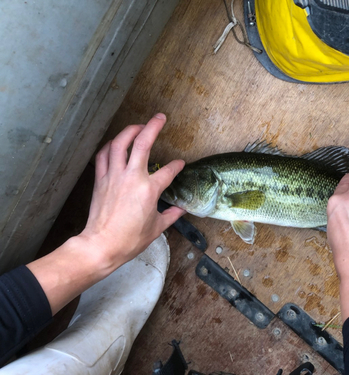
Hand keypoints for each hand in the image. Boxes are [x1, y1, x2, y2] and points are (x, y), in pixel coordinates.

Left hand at [27, 114, 184, 314]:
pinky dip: (109, 146)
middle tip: (160, 118)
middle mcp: (132, 177)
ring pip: (120, 144)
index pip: (168, 171)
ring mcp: (114, 176)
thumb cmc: (130, 239)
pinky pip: (103, 156)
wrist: (102, 245)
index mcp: (149, 190)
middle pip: (143, 144)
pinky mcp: (100, 180)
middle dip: (153, 127)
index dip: (176, 166)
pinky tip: (115, 143)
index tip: (180, 164)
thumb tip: (180, 210)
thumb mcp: (156, 228)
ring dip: (129, 131)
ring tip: (138, 126)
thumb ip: (171, 215)